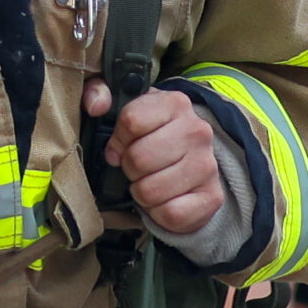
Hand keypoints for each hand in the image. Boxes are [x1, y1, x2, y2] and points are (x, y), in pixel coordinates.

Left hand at [84, 81, 224, 235]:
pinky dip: (159, 213)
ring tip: (151, 182)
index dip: (118, 139)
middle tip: (137, 168)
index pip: (131, 121)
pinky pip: (170, 214)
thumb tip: (95, 105)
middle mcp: (197, 131)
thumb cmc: (150, 137)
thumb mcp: (126, 108)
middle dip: (129, 168)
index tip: (121, 145)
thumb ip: (99, 93)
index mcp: (175, 103)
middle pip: (138, 159)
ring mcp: (208, 165)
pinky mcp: (212, 197)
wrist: (190, 164)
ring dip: (142, 192)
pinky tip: (163, 200)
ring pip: (150, 190)